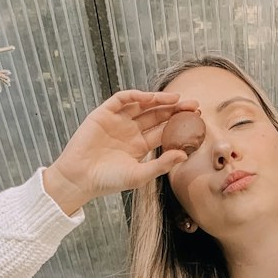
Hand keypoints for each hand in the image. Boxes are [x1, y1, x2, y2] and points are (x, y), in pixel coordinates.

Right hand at [43, 89, 200, 214]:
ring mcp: (118, 121)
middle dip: (175, 109)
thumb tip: (184, 154)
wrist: (80, 179)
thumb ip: (161, 165)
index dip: (180, 123)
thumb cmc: (108, 181)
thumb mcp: (139, 175)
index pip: (164, 130)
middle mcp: (131, 131)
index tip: (197, 119)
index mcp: (140, 145)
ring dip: (159, 100)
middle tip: (194, 105)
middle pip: (157, 115)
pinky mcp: (103, 114)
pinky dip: (135, 96)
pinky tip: (150, 97)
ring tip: (177, 100)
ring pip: (142, 105)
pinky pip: (121, 100)